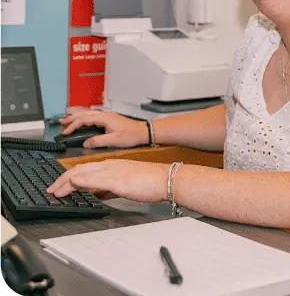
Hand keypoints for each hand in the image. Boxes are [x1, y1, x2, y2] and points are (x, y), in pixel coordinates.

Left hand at [47, 160, 168, 202]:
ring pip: (83, 172)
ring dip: (66, 181)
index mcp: (113, 165)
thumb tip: (100, 194)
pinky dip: (80, 181)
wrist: (167, 178)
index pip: (85, 168)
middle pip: (79, 168)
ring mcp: (113, 171)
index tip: (60, 186)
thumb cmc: (152, 181)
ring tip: (56, 191)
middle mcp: (110, 165)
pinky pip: (95, 179)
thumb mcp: (128, 184)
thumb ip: (112, 187)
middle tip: (52, 189)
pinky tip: (73, 186)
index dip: (69, 176)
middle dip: (62, 179)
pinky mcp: (117, 179)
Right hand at [59, 110, 147, 148]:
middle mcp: (104, 115)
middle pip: (84, 114)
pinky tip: (84, 119)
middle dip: (71, 117)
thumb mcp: (113, 140)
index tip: (65, 132)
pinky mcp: (109, 118)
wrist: (143, 132)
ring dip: (77, 115)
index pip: (83, 120)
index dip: (73, 126)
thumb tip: (85, 143)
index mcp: (103, 118)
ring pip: (88, 113)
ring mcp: (107, 115)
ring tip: (68, 118)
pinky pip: (93, 115)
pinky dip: (85, 116)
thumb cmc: (131, 135)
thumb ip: (98, 141)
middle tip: (61, 122)